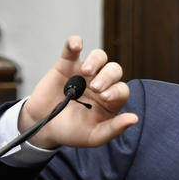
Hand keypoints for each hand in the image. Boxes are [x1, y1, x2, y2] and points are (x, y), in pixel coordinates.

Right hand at [19, 35, 137, 148]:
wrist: (43, 127)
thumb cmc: (72, 132)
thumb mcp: (94, 136)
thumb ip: (114, 128)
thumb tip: (134, 119)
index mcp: (111, 100)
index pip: (122, 89)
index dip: (116, 91)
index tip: (104, 97)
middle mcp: (101, 83)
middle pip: (113, 70)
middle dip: (107, 76)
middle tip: (95, 88)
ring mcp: (84, 73)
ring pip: (99, 56)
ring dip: (96, 61)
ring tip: (86, 72)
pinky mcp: (66, 65)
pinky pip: (72, 49)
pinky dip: (74, 43)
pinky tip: (76, 46)